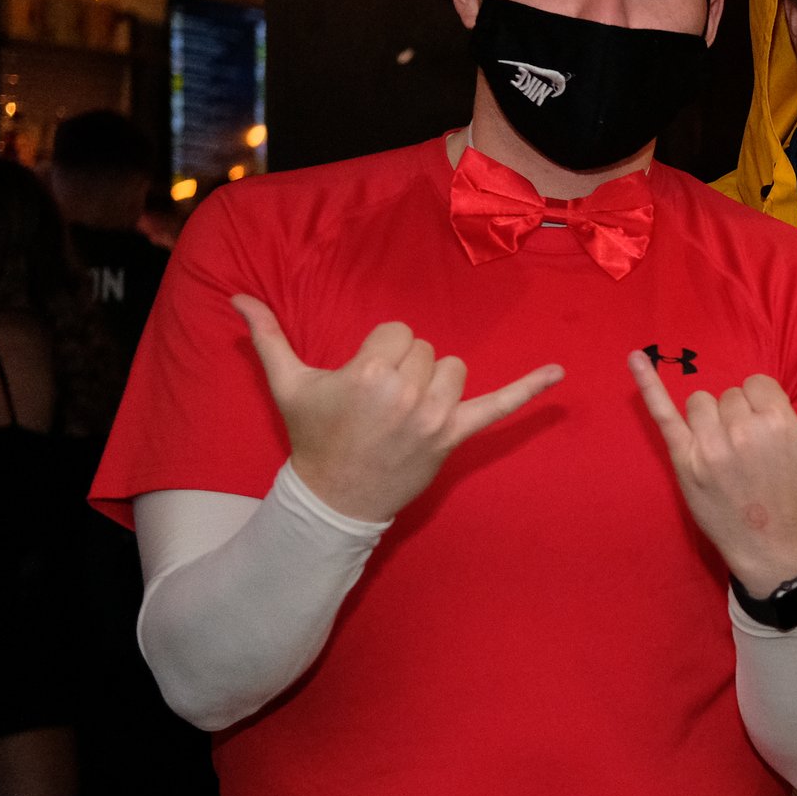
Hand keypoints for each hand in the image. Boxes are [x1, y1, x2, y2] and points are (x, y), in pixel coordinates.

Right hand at [233, 295, 562, 521]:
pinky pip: (499, 406)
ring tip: (406, 409)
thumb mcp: (288, 385)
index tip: (365, 378)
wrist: (334, 498)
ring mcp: (436, 418)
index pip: (398, 332)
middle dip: (404, 367)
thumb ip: (267, 337)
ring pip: (453, 368)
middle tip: (380, 402)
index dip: (381, 350)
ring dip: (434, 382)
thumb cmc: (312, 436)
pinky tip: (560, 373)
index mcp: (369, 374)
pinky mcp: (455, 436)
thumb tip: (236, 298)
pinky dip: (529, 389)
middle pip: (425, 349)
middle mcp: (407, 393)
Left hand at [629, 351, 796, 595]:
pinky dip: (647, 384)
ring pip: (703, 403)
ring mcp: (710, 447)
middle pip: (732, 395)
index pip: (760, 386)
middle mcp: (744, 430)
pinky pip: (663, 414)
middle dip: (743, 417)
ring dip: (713, 420)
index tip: (774, 438)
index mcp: (781, 423)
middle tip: (754, 454)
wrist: (777, 551)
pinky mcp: (685, 462)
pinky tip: (634, 358)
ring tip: (729, 452)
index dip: (768, 408)